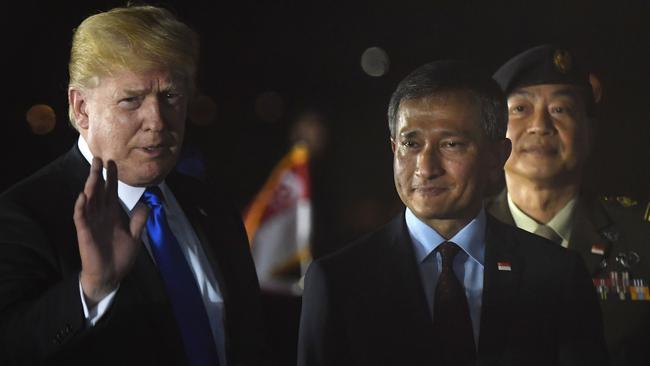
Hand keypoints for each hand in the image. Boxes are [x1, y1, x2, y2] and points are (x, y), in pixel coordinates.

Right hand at [74, 158, 147, 306]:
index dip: (112, 178)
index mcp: (112, 215)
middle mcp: (101, 216)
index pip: (111, 192)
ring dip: (90, 186)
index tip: (113, 163)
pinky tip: (83, 196)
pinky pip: (81, 217)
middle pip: (99, 191)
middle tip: (100, 158)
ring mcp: (92, 223)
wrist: (110, 276)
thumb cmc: (120, 257)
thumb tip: (145, 205)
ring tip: (93, 171)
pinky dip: (81, 207)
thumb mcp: (134, 237)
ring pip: (89, 200)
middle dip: (99, 175)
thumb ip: (138, 221)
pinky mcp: (85, 233)